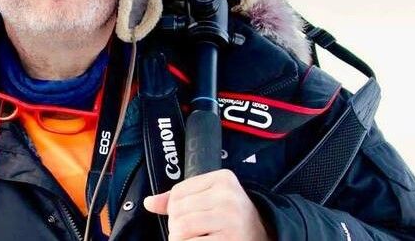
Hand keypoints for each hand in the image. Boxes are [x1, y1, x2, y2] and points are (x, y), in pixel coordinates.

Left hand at [143, 169, 269, 240]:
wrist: (266, 235)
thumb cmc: (232, 217)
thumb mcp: (211, 199)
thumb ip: (179, 199)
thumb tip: (149, 202)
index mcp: (223, 179)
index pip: (178, 192)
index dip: (175, 208)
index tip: (191, 215)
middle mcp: (228, 196)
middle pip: (177, 211)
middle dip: (177, 225)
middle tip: (194, 231)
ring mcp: (229, 219)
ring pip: (180, 229)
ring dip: (181, 239)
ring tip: (196, 238)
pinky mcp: (228, 240)